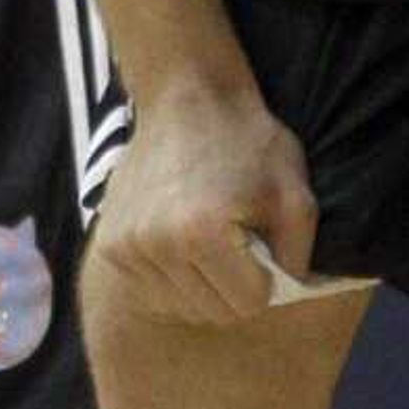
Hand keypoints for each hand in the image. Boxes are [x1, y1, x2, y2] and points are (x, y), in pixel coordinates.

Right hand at [91, 75, 318, 322]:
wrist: (189, 95)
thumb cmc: (248, 140)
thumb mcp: (295, 188)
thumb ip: (299, 253)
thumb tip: (290, 298)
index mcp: (203, 232)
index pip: (249, 303)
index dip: (267, 278)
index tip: (263, 243)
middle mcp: (157, 246)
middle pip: (214, 312)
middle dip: (236, 285)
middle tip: (239, 237)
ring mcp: (128, 248)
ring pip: (182, 307)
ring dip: (204, 284)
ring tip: (210, 234)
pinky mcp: (109, 248)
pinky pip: (153, 294)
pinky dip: (174, 277)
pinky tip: (183, 237)